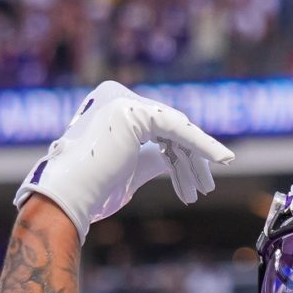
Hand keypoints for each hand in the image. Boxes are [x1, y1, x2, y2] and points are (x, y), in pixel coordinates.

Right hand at [14, 80, 232, 241]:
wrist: (70, 197)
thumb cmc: (94, 191)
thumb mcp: (130, 170)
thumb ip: (151, 158)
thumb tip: (173, 161)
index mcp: (111, 107)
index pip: (158, 127)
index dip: (180, 155)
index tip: (194, 183)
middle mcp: (115, 95)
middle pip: (169, 128)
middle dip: (190, 160)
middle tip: (204, 190)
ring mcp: (123, 100)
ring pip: (175, 130)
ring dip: (194, 162)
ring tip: (203, 191)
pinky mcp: (134, 112)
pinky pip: (178, 128)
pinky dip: (203, 144)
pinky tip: (223, 159)